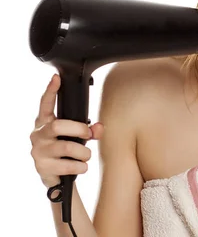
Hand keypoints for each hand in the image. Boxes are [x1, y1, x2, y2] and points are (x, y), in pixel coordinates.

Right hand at [30, 74, 104, 188]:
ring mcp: (38, 151)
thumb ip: (90, 130)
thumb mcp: (78, 138)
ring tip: (86, 157)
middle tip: (88, 136)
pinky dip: (81, 166)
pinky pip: (68, 165)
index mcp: (46, 122)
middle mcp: (38, 134)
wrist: (57, 178)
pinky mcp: (42, 167)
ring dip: (84, 153)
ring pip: (67, 147)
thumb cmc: (67, 151)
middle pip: (59, 126)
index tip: (56, 78)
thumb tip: (98, 128)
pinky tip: (81, 167)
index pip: (45, 104)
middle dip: (80, 130)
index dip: (50, 91)